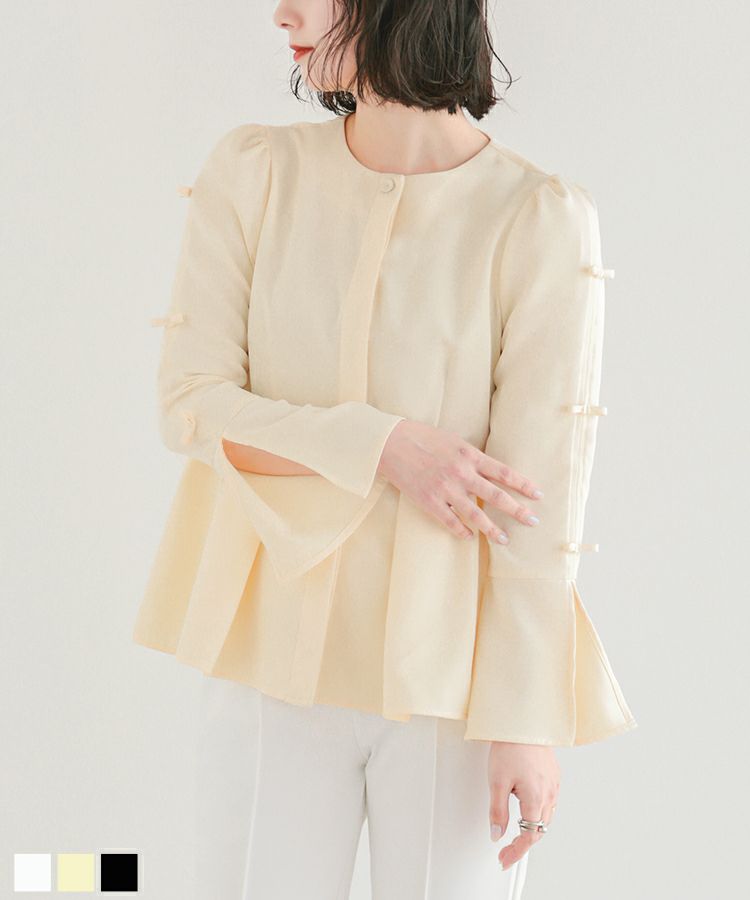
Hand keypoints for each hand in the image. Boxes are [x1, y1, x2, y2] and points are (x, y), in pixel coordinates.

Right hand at [377, 420, 542, 542]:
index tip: (538, 495)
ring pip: (475, 514)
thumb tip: (490, 471)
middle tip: (533, 521)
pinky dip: (461, 531)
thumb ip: (471, 456)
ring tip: (504, 539)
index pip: (503, 472)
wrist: (390, 443)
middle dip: (517, 510)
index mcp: (469, 455)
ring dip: (492, 528)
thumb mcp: (453, 440)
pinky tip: (470, 537)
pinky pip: (449, 521)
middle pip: (496, 496)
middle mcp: (461, 473)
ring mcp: (445, 489)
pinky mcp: (428, 501)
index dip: (523, 484)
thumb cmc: (422, 438)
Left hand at [488, 741, 559, 869]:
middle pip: (539, 829)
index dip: (516, 851)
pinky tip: (527, 808)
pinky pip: (549, 802)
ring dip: (532, 827)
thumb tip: (496, 834)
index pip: (529, 836)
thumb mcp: (496, 781)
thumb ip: (497, 811)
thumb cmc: (510, 747)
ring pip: (545, 817)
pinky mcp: (553, 776)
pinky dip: (538, 812)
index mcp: (536, 798)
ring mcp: (553, 784)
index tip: (505, 859)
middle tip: (506, 850)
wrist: (522, 723)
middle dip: (523, 843)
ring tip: (515, 831)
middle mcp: (549, 794)